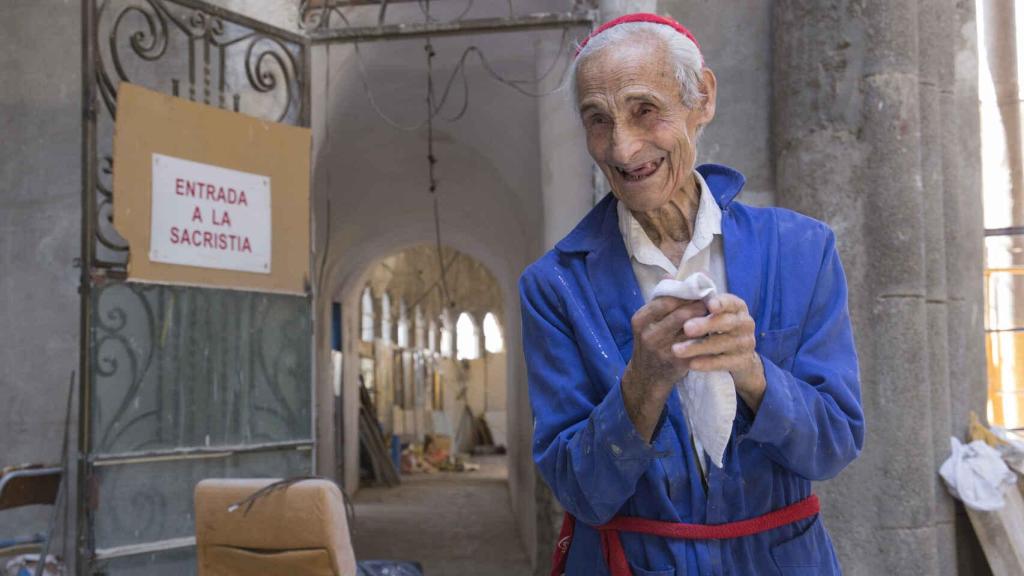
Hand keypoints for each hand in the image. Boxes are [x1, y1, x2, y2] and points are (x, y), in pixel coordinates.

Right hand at [621, 297, 707, 439]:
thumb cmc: (650, 342)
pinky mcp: (678, 363)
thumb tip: (671, 275)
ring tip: (717, 313)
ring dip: (706, 320)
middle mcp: (649, 335)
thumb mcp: (647, 321)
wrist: (647, 376)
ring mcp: (663, 350)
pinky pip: (698, 345)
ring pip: (692, 330)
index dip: (686, 293)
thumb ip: (659, 300)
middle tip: (713, 300)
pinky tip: (715, 331)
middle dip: (700, 306)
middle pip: (681, 314)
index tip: (700, 289)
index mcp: (641, 320)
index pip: (666, 300)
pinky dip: (707, 337)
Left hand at [671, 293, 766, 410]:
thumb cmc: (718, 328)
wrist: (740, 358)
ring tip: (677, 350)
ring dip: (698, 347)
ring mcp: (745, 343)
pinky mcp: (742, 361)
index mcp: (737, 307)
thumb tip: (669, 276)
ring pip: (722, 344)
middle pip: (726, 323)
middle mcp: (745, 323)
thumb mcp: (711, 312)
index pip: (731, 302)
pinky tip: (691, 364)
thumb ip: (695, 297)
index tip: (710, 305)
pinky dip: (707, 363)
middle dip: (705, 325)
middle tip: (686, 328)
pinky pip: (724, 363)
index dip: (721, 303)